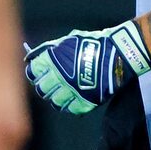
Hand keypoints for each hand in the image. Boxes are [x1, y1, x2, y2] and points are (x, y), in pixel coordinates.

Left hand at [23, 21, 150, 116]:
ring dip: (55, 98)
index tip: (36, 74)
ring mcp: (72, 91)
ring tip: (59, 94)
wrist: (117, 53)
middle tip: (48, 85)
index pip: (33, 72)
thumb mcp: (68, 40)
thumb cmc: (92, 43)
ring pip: (54, 101)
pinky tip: (71, 101)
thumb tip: (33, 55)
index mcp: (53, 60)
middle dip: (43, 87)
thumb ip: (50, 49)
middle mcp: (59, 77)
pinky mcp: (85, 101)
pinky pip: (71, 109)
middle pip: (41, 89)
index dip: (33, 73)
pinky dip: (69, 106)